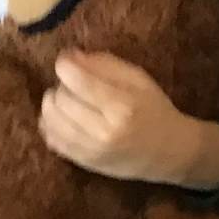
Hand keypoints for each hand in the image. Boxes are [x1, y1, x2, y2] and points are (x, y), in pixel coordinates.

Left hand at [40, 51, 218, 186]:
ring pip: (51, 120)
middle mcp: (104, 131)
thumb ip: (106, 65)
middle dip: (62, 86)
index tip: (65, 61)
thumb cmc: (155, 110)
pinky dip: (51, 124)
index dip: (65, 66)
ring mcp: (91, 150)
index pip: (79, 82)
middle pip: (61, 99)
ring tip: (67, 100)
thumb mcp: (140, 80)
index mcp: (123, 106)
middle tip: (74, 83)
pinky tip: (63, 117)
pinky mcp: (82, 162)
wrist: (168, 152)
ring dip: (53, 105)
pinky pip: (51, 139)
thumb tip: (71, 56)